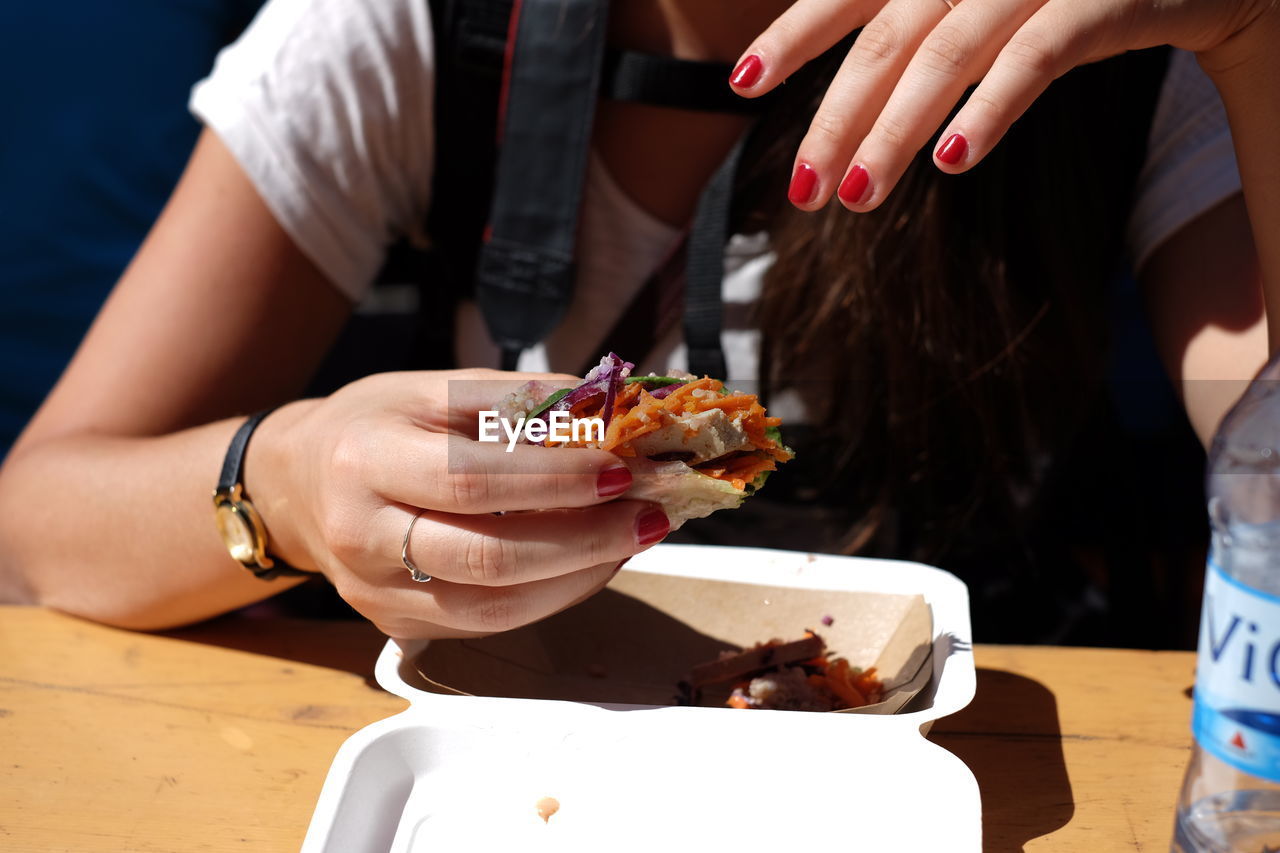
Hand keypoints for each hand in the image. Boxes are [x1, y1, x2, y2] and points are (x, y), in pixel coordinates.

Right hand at [249, 369, 667, 638]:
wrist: (296, 484)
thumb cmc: (375, 424)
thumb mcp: (431, 390)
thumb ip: (514, 402)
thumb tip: (609, 410)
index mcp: (366, 458)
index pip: (474, 479)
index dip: (557, 479)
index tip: (623, 467)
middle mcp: (361, 533)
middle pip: (486, 557)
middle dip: (584, 538)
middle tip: (650, 513)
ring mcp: (375, 591)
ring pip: (493, 607)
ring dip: (580, 576)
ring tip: (633, 538)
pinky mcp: (394, 624)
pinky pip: (487, 623)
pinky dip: (552, 595)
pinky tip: (592, 563)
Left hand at [729, 0, 1271, 210]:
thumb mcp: (996, 0)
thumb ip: (930, 26)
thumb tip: (859, 97)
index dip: (795, 31)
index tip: (741, 82)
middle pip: (888, 36)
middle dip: (836, 118)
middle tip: (801, 194)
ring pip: (948, 49)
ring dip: (896, 128)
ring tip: (856, 197)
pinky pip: (1040, 52)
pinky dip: (992, 105)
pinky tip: (953, 161)